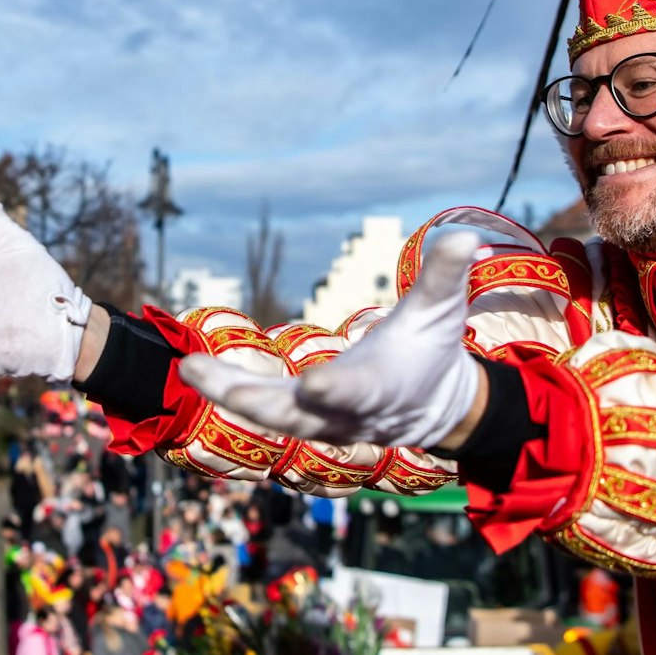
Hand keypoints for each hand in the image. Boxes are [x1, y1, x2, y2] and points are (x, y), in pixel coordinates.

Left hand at [179, 232, 483, 447]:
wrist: (436, 406)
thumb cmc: (434, 348)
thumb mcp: (441, 310)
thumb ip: (445, 275)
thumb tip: (465, 234)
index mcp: (380, 386)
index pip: (355, 392)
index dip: (334, 392)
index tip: (311, 386)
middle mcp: (346, 411)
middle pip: (296, 415)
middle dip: (257, 401)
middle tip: (219, 383)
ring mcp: (322, 420)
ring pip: (271, 414)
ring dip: (229, 394)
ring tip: (191, 368)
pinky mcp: (305, 417)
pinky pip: (264, 410)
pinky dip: (231, 394)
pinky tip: (198, 372)